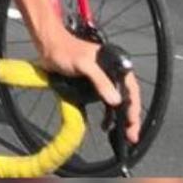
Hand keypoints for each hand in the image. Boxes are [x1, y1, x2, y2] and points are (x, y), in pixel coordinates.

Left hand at [33, 24, 142, 149]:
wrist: (48, 48)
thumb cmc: (65, 50)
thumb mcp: (84, 64)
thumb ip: (100, 80)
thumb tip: (116, 101)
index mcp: (115, 64)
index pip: (131, 88)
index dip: (134, 107)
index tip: (133, 124)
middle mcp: (112, 72)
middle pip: (127, 97)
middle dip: (130, 117)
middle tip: (131, 135)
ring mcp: (103, 80)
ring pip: (118, 102)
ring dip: (120, 118)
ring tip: (121, 134)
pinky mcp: (94, 86)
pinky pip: (106, 103)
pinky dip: (109, 115)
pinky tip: (106, 124)